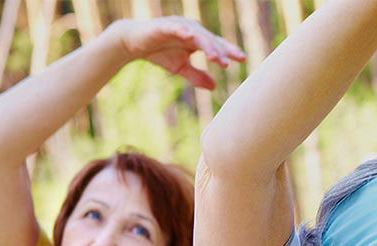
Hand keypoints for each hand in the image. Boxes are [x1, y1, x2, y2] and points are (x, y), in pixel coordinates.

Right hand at [109, 17, 245, 89]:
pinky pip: (176, 28)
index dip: (229, 51)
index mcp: (198, 39)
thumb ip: (197, 76)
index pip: (217, 45)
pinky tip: (190, 37)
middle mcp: (191, 30)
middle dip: (219, 51)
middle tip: (226, 63)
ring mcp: (179, 26)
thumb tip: (214, 87)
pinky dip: (182, 31)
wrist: (134, 43)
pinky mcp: (164, 26)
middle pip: (210, 40)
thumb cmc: (160, 52)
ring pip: (196, 35)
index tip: (242, 59)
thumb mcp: (180, 68)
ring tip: (214, 57)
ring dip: (206, 45)